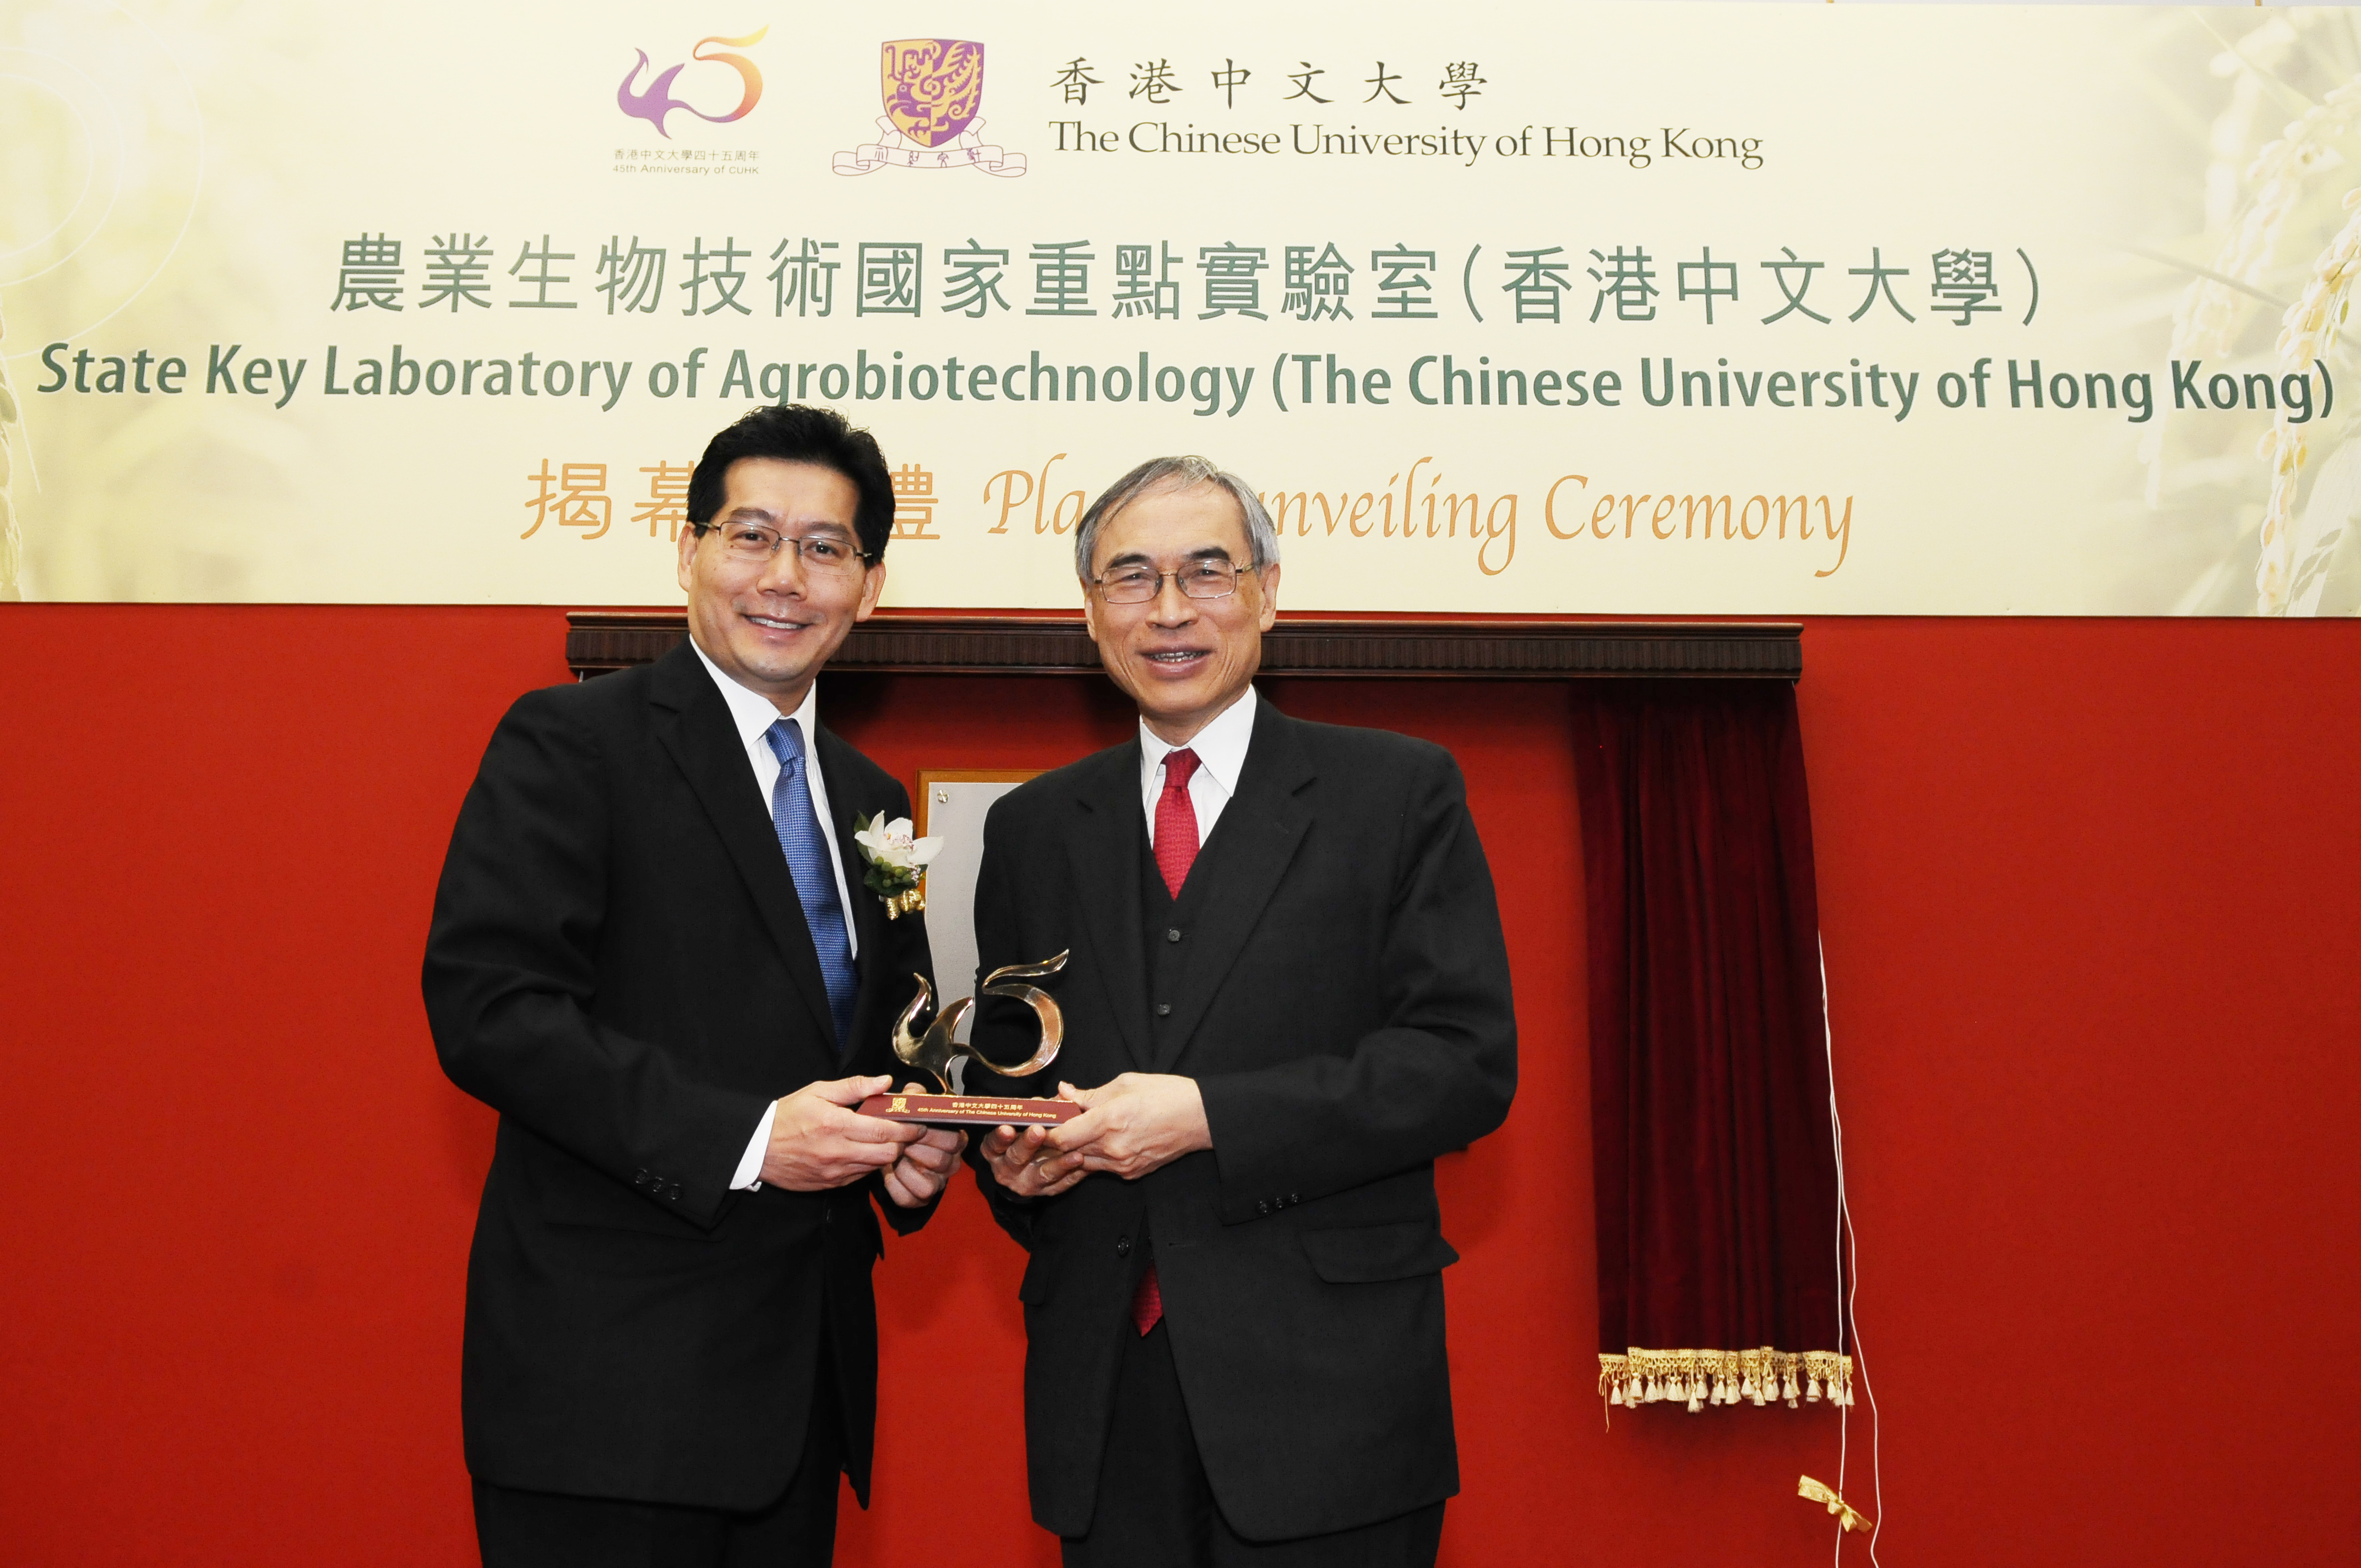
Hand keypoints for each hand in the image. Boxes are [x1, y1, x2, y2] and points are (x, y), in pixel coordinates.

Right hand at [760, 1074, 924, 1190]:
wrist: (758, 1148)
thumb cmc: (788, 1115)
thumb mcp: (818, 1091)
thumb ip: (854, 1087)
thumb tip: (885, 1082)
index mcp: (837, 1125)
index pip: (884, 1131)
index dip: (907, 1129)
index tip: (918, 1123)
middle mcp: (839, 1152)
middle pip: (887, 1154)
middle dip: (903, 1144)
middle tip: (906, 1132)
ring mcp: (835, 1171)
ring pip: (876, 1167)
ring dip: (887, 1155)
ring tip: (887, 1141)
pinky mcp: (831, 1184)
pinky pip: (861, 1177)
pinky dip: (869, 1165)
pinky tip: (866, 1153)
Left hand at [882, 1084, 966, 1207]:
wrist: (890, 1145)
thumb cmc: (905, 1124)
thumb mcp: (910, 1105)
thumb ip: (913, 1095)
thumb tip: (911, 1092)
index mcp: (954, 1140)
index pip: (956, 1139)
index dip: (935, 1134)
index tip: (916, 1127)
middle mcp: (950, 1165)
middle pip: (941, 1162)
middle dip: (917, 1151)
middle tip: (901, 1143)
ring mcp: (936, 1184)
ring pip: (927, 1186)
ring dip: (906, 1171)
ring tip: (894, 1159)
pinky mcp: (918, 1199)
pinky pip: (908, 1199)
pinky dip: (895, 1187)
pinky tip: (888, 1173)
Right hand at [980, 1117, 1088, 1199]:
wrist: (1028, 1169)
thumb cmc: (1025, 1136)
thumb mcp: (1024, 1122)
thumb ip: (1040, 1107)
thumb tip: (1063, 1088)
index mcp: (996, 1149)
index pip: (993, 1143)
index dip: (1000, 1136)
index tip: (1008, 1128)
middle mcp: (1006, 1168)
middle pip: (1015, 1158)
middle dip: (1027, 1144)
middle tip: (1039, 1132)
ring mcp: (1026, 1182)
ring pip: (1041, 1174)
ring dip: (1058, 1164)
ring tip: (1075, 1155)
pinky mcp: (1045, 1191)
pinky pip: (1060, 1184)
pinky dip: (1072, 1173)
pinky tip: (1083, 1164)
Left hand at [1042, 1073, 1209, 1180]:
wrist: (1200, 1118)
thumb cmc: (1167, 1095)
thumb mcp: (1125, 1084)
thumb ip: (1089, 1094)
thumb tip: (1065, 1093)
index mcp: (1109, 1120)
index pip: (1061, 1136)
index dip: (1046, 1131)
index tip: (1040, 1122)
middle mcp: (1113, 1148)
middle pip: (1067, 1152)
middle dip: (1055, 1140)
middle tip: (1048, 1128)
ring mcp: (1122, 1164)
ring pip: (1082, 1162)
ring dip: (1073, 1150)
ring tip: (1072, 1133)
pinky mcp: (1131, 1173)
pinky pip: (1102, 1167)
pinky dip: (1094, 1156)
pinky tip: (1096, 1142)